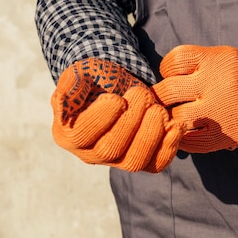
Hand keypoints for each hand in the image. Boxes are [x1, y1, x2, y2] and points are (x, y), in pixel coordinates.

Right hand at [51, 58, 184, 171]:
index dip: (101, 119)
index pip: (82, 136)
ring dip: (150, 134)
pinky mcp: (143, 160)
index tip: (118, 99)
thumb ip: (72, 86)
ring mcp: (118, 161)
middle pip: (110, 150)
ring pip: (134, 161)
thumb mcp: (80, 73)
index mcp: (69, 136)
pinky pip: (156, 163)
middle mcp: (91, 154)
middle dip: (130, 122)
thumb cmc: (96, 78)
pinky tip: (175, 125)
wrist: (121, 84)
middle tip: (142, 95)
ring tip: (158, 109)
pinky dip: (168, 147)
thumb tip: (62, 103)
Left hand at [152, 45, 237, 152]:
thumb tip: (159, 81)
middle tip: (167, 100)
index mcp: (215, 61)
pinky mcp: (225, 136)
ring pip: (176, 117)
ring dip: (173, 118)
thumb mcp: (223, 56)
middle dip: (162, 96)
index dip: (167, 70)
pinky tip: (188, 131)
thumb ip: (194, 63)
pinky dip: (182, 138)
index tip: (175, 76)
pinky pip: (190, 142)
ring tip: (179, 115)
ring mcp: (221, 112)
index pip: (172, 62)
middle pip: (167, 91)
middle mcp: (217, 84)